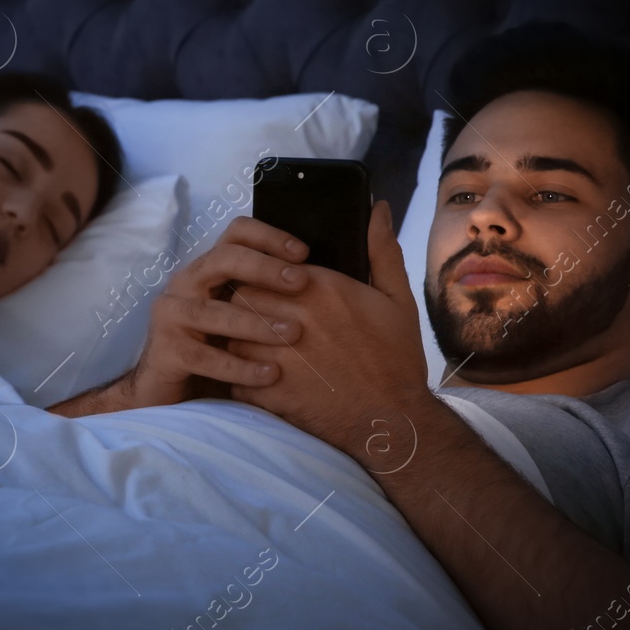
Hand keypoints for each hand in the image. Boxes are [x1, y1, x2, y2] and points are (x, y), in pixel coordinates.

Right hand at [123, 215, 313, 409]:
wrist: (172, 391)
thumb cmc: (221, 348)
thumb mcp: (245, 314)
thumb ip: (268, 294)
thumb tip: (316, 276)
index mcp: (208, 269)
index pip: (235, 234)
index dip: (269, 237)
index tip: (303, 253)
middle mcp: (186, 283)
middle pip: (223, 259)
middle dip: (265, 268)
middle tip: (301, 282)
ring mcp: (171, 316)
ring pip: (215, 312)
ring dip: (257, 323)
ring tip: (294, 334)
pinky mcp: (165, 351)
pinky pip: (205, 358)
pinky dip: (240, 367)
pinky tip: (271, 374)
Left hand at [227, 201, 434, 460]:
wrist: (392, 420)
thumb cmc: (396, 358)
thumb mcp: (398, 299)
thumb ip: (382, 250)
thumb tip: (376, 208)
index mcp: (320, 289)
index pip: (265, 266)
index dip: (263, 274)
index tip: (272, 286)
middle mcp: (293, 318)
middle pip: (241, 294)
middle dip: (245, 302)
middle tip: (255, 313)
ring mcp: (277, 356)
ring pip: (231, 332)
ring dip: (237, 335)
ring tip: (250, 342)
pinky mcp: (268, 392)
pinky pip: (234, 374)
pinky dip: (238, 374)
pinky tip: (253, 375)